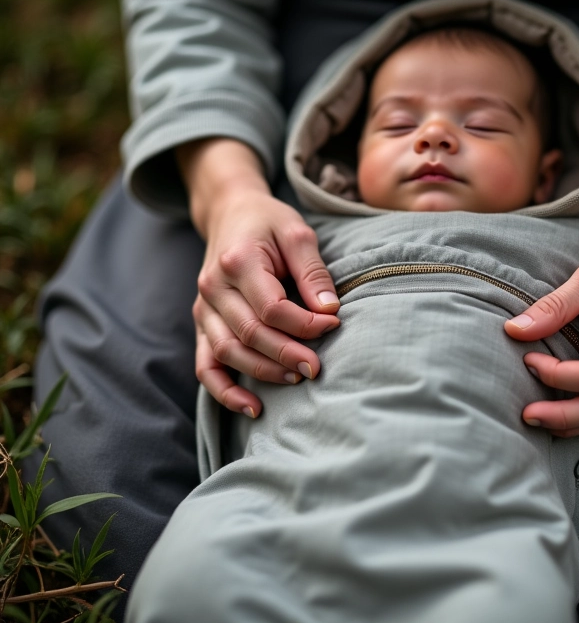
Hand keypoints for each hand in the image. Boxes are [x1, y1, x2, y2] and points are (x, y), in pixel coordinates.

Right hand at [179, 138, 339, 417]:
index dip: (304, 323)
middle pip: (249, 333)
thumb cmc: (268, 223)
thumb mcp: (297, 233)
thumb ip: (313, 271)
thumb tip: (329, 310)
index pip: (271, 307)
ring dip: (263, 372)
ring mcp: (203, 308)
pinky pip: (206, 366)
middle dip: (287, 354)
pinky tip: (252, 407)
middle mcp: (213, 288)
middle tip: (318, 367)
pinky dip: (225, 391)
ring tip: (297, 378)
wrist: (230, 215)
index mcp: (237, 261)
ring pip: (228, 352)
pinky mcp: (202, 324)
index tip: (334, 324)